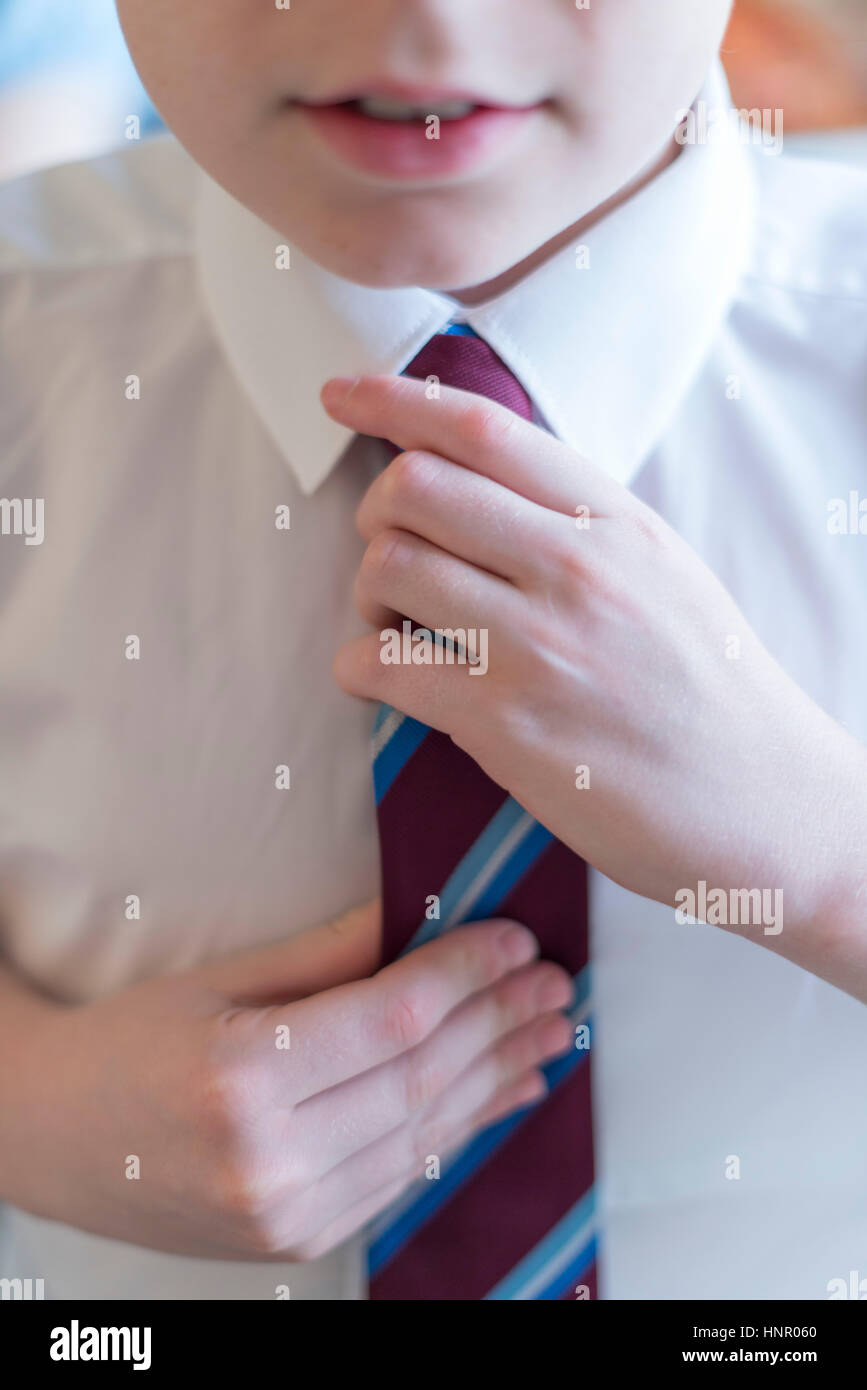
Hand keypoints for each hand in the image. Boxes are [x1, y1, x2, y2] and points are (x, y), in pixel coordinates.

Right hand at [2, 901, 572, 1259]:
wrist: (51, 1135)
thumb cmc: (127, 1041)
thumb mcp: (218, 981)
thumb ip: (326, 954)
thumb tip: (416, 911)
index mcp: (239, 1080)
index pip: (391, 1020)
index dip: (465, 974)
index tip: (514, 937)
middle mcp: (269, 1159)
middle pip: (420, 1078)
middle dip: (499, 1022)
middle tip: (555, 981)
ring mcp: (286, 1212)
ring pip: (425, 1132)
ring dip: (498, 1077)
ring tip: (552, 1031)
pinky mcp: (299, 1237)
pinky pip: (403, 1174)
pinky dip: (460, 1128)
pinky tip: (505, 1092)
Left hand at [323, 375, 866, 995]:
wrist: (764, 801)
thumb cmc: (709, 690)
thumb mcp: (662, 572)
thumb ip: (577, 524)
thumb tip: (477, 488)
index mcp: (613, 519)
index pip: (481, 427)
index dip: (393, 398)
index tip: (340, 397)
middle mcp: (575, 567)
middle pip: (414, 487)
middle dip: (375, 518)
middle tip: (392, 559)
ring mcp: (538, 645)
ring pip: (387, 569)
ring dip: (366, 598)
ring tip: (394, 629)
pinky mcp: (506, 725)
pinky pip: (382, 666)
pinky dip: (359, 668)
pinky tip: (384, 682)